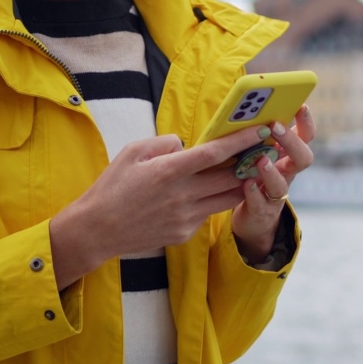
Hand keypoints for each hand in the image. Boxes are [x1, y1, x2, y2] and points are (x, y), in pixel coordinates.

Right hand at [49, 125, 271, 288]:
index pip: (215, 153)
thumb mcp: (132, 152)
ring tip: (252, 169)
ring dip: (241, 184)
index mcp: (170, 171)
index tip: (261, 131)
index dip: (241, 141)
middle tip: (265, 149)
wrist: (97, 230)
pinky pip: (207, 214)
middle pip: (230, 177)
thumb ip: (164, 143)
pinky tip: (213, 193)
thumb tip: (187, 145)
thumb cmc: (112, 186)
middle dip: (251, 162)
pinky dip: (214, 201)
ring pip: (226, 198)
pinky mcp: (184, 233)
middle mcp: (183, 195)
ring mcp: (186, 217)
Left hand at [231, 105, 315, 260]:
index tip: (301, 105)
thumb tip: (246, 106)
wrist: (253, 218)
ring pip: (282, 184)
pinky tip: (246, 183)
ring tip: (262, 159)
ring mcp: (275, 194)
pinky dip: (254, 193)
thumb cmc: (253, 176)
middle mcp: (286, 174)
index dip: (306, 122)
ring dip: (272, 170)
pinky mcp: (261, 211)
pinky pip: (260, 203)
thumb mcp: (259, 152)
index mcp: (287, 156)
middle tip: (275, 127)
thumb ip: (257, 135)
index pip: (306, 137)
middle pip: (303, 158)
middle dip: (292, 141)